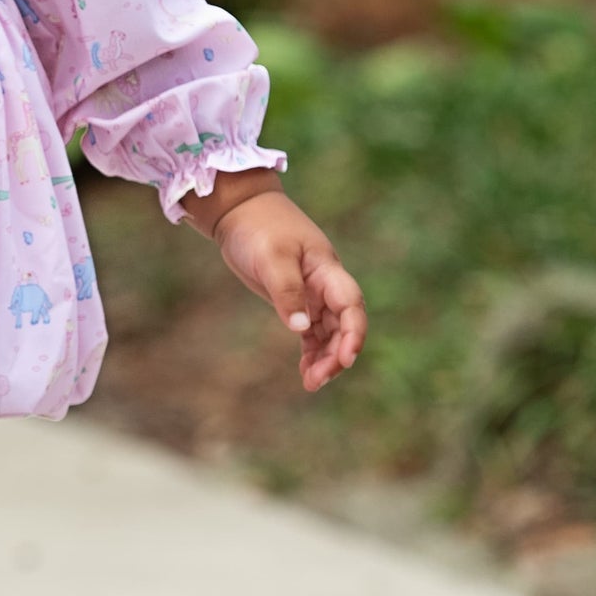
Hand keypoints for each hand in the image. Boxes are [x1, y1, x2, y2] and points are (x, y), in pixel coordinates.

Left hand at [208, 191, 366, 391]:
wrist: (241, 212)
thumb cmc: (259, 228)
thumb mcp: (272, 258)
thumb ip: (287, 291)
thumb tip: (300, 329)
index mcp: (327, 270)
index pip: (351, 305)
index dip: (353, 333)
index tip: (346, 359)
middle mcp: (326, 284)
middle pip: (343, 325)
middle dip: (336, 354)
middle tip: (317, 380)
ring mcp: (313, 293)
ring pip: (329, 332)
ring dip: (325, 357)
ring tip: (311, 383)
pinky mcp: (296, 300)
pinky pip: (312, 331)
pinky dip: (312, 350)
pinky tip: (306, 371)